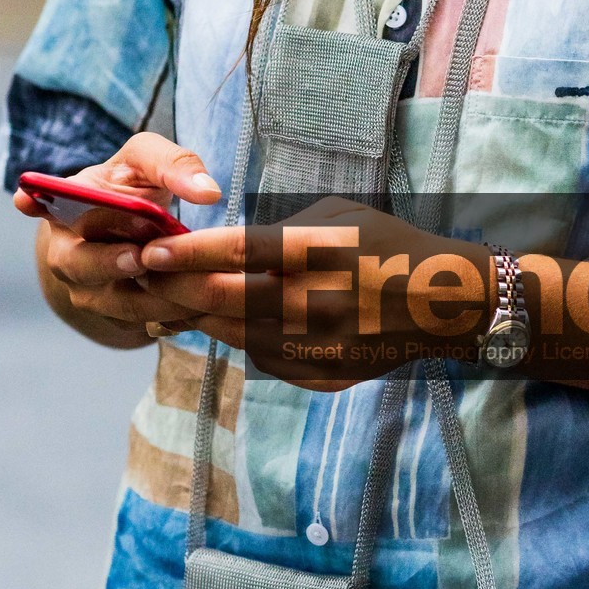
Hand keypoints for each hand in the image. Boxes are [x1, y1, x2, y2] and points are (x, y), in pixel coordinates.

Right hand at [25, 133, 228, 351]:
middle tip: (138, 257)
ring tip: (192, 287)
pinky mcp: (120, 318)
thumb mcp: (146, 163)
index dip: (32, 203)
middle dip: (109, 262)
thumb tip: (206, 192)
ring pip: (119, 301)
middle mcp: (67, 255)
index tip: (26, 200)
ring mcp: (89, 293)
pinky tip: (205, 306)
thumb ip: (173, 165)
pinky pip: (147, 320)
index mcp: (63, 209)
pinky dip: (176, 313)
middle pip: (80, 264)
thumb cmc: (133, 189)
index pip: (37, 205)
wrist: (135, 234)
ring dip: (155, 295)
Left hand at [137, 196, 492, 389]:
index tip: (150, 251)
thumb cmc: (386, 245)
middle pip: (226, 298)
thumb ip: (280, 231)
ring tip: (174, 299)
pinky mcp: (320, 372)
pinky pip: (260, 356)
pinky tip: (226, 322)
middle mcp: (317, 301)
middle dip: (177, 288)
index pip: (238, 252)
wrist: (442, 303)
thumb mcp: (339, 217)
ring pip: (234, 333)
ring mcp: (318, 343)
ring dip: (199, 316)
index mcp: (319, 252)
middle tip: (146, 278)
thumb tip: (221, 247)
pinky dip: (237, 337)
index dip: (187, 253)